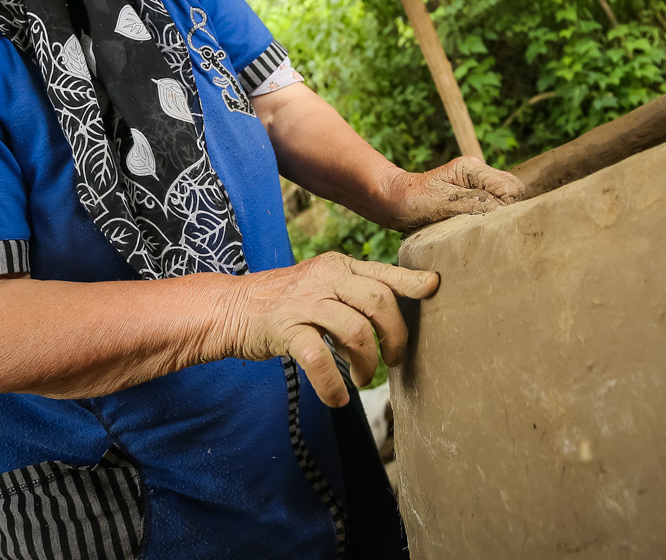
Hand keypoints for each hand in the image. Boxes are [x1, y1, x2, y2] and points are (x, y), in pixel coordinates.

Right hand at [220, 252, 438, 406]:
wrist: (230, 308)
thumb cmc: (284, 303)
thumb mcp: (321, 287)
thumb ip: (353, 298)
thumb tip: (389, 326)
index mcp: (338, 267)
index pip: (383, 273)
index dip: (411, 282)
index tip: (435, 288)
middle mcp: (325, 278)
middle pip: (379, 302)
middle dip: (396, 336)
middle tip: (394, 360)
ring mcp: (305, 303)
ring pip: (356, 331)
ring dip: (367, 364)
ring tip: (363, 379)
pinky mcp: (285, 329)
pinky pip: (319, 359)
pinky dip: (333, 385)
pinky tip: (338, 398)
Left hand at [381, 156, 526, 230]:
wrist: (392, 201)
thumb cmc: (412, 200)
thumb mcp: (442, 202)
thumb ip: (474, 203)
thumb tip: (502, 211)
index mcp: (472, 168)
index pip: (510, 187)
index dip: (507, 207)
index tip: (492, 224)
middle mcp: (478, 173)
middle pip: (513, 191)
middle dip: (507, 211)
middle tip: (489, 228)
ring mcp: (476, 184)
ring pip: (506, 199)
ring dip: (498, 216)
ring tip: (482, 229)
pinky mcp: (473, 196)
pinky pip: (494, 206)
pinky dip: (490, 218)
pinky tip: (479, 228)